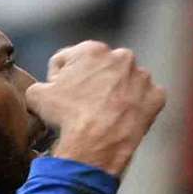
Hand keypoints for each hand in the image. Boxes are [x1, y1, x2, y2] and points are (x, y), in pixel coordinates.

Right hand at [26, 42, 166, 177]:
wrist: (96, 144)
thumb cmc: (67, 117)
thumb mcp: (36, 95)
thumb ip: (40, 85)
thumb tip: (45, 90)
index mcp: (91, 49)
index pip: (68, 61)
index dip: (59, 80)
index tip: (60, 96)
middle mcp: (122, 56)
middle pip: (100, 69)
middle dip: (92, 83)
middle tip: (83, 107)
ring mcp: (143, 76)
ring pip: (125, 83)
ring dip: (116, 94)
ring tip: (103, 115)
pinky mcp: (156, 97)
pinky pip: (145, 100)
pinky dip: (136, 108)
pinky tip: (122, 120)